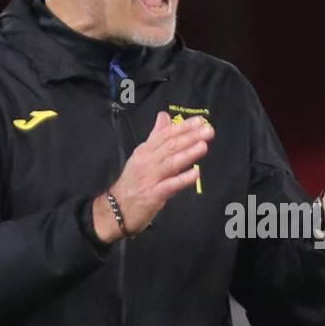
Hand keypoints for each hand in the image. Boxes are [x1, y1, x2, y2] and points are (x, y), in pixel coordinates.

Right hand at [94, 111, 212, 241]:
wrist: (116, 209)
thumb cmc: (133, 182)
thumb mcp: (142, 156)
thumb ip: (155, 136)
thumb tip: (164, 115)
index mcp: (145, 151)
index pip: (165, 135)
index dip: (183, 127)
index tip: (200, 120)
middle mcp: (146, 162)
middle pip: (170, 146)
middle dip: (190, 137)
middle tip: (208, 130)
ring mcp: (149, 178)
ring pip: (170, 163)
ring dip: (187, 154)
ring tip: (203, 146)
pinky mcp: (152, 195)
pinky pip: (169, 186)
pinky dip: (182, 179)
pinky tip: (195, 174)